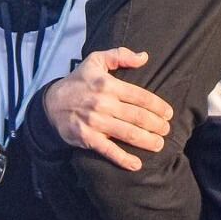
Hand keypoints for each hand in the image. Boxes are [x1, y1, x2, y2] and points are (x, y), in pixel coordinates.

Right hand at [43, 48, 171, 171]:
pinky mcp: (87, 138)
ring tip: (159, 144)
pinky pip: (108, 150)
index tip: (168, 113)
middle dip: (156, 124)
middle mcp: (103, 103)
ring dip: (146, 141)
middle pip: (137, 116)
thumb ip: (120, 55)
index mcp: (108, 84)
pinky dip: (123, 159)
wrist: (51, 103)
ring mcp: (95, 122)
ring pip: (127, 133)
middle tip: (167, 130)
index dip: (157, 105)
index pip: (139, 96)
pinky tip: (136, 164)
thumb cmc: (78, 81)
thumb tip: (144, 57)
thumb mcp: (96, 60)